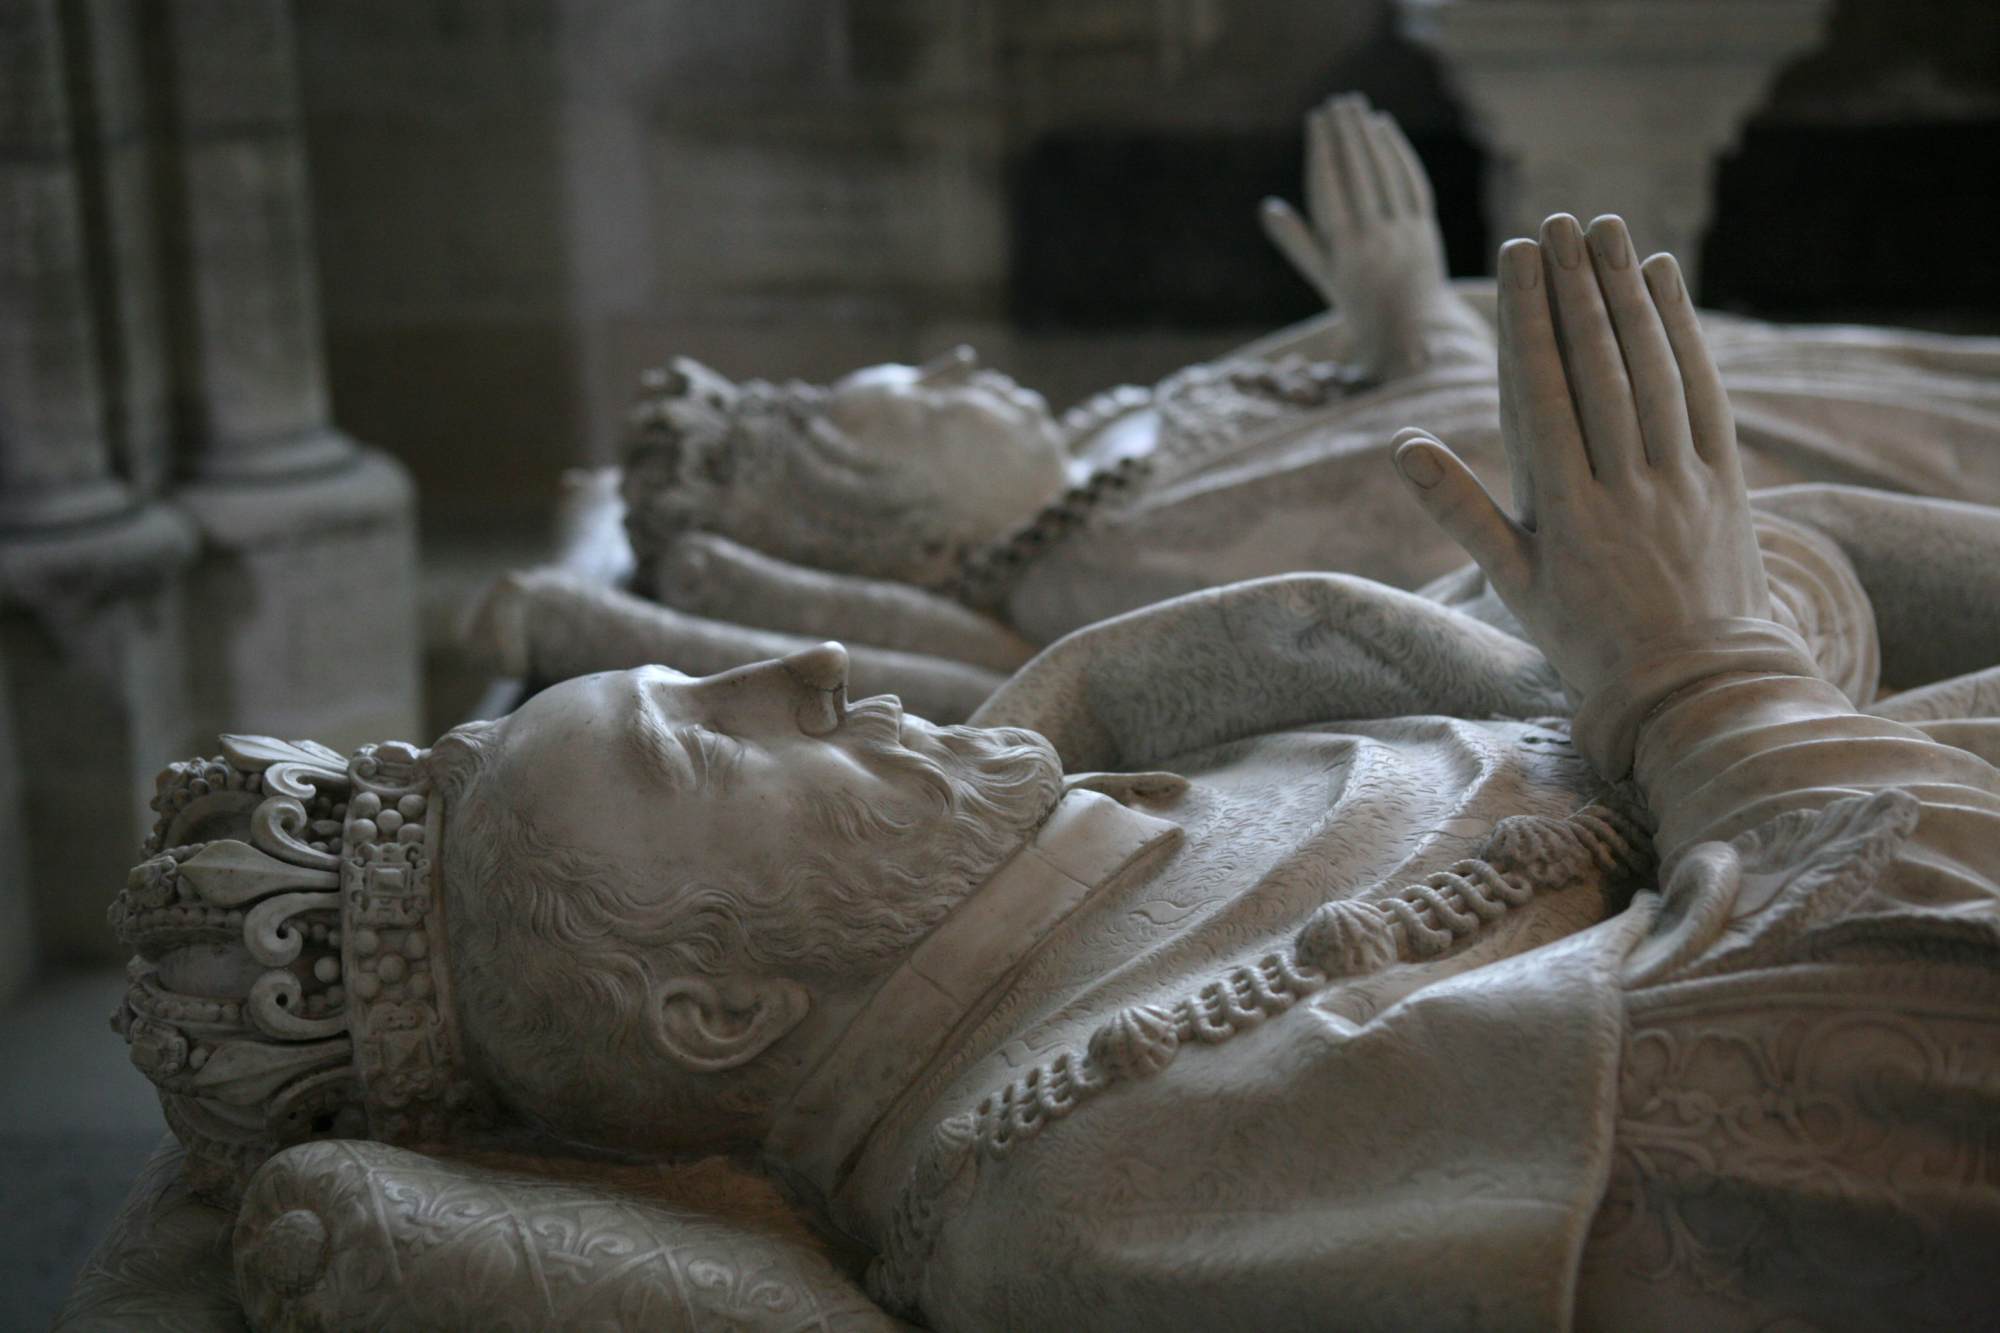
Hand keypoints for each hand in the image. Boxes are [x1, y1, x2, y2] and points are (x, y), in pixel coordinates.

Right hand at [1260, 94, 1452, 377]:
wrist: (1409, 330)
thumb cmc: (1355, 303)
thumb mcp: (1322, 276)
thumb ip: (1297, 241)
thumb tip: (1268, 208)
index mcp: (1346, 251)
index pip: (1332, 187)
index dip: (1324, 150)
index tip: (1317, 120)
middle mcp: (1377, 239)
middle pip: (1361, 174)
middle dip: (1348, 134)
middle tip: (1336, 102)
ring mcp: (1406, 233)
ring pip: (1387, 174)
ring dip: (1371, 137)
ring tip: (1356, 109)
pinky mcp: (1426, 229)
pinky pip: (1411, 183)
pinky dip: (1397, 154)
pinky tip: (1384, 129)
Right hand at [1390, 213, 1772, 706]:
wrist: (1692, 686)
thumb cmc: (1585, 637)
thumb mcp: (1512, 582)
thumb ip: (1460, 510)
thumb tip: (1402, 448)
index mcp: (1566, 512)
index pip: (1543, 394)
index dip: (1528, 320)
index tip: (1517, 258)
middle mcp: (1625, 488)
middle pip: (1600, 369)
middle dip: (1577, 289)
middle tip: (1559, 225)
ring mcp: (1681, 482)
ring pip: (1653, 372)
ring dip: (1628, 296)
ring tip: (1607, 233)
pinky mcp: (1724, 481)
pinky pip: (1702, 395)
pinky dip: (1683, 334)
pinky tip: (1664, 282)